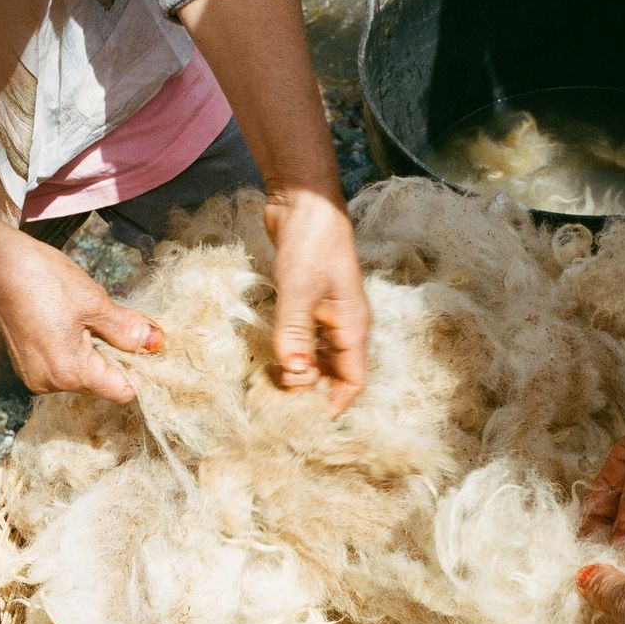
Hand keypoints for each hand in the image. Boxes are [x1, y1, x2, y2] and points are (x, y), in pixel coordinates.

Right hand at [0, 219, 162, 402]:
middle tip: (122, 325)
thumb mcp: (95, 302)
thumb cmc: (42, 279)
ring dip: (98, 352)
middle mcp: (51, 382)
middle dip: (119, 358)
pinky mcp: (29, 364)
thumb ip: (127, 329)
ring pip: (85, 374)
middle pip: (103, 383)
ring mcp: (37, 375)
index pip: (122, 391)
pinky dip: (78, 349)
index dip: (141, 372)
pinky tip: (73, 324)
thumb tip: (154, 343)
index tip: (148, 349)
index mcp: (70, 371)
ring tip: (90, 320)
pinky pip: (66, 366)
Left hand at [264, 189, 369, 413]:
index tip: (306, 423)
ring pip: (318, 359)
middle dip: (312, 393)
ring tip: (273, 390)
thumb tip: (295, 377)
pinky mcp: (308, 305)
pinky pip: (304, 341)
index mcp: (353, 327)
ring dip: (300, 375)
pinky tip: (272, 361)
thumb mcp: (300, 290)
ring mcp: (327, 315)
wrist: (304, 200)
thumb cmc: (312, 243)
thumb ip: (295, 335)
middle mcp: (344, 326)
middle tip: (280, 409)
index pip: (352, 380)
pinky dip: (291, 354)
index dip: (333, 404)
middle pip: (334, 374)